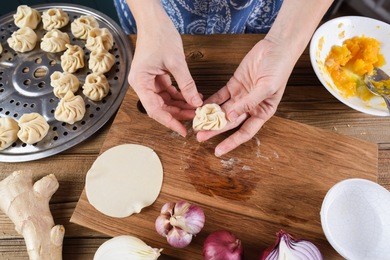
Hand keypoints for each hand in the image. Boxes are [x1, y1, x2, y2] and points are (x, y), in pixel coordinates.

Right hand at [128, 6, 201, 136]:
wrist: (153, 19)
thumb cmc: (159, 35)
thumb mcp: (176, 62)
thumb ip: (186, 84)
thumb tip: (196, 103)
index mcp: (140, 82)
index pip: (154, 110)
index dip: (169, 122)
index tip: (183, 131)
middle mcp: (142, 84)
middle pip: (160, 107)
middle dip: (178, 113)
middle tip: (195, 118)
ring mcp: (148, 81)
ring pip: (165, 101)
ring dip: (180, 105)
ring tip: (196, 108)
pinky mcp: (155, 77)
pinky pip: (168, 91)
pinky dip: (179, 95)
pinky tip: (192, 97)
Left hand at [197, 38, 296, 155]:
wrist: (276, 47)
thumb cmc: (279, 68)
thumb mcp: (266, 88)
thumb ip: (249, 103)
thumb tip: (231, 117)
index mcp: (263, 112)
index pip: (245, 132)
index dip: (231, 142)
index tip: (218, 151)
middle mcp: (250, 107)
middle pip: (230, 122)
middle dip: (215, 130)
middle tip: (200, 136)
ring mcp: (241, 96)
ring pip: (222, 110)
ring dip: (210, 117)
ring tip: (196, 124)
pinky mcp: (234, 85)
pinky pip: (220, 96)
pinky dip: (210, 102)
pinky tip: (200, 107)